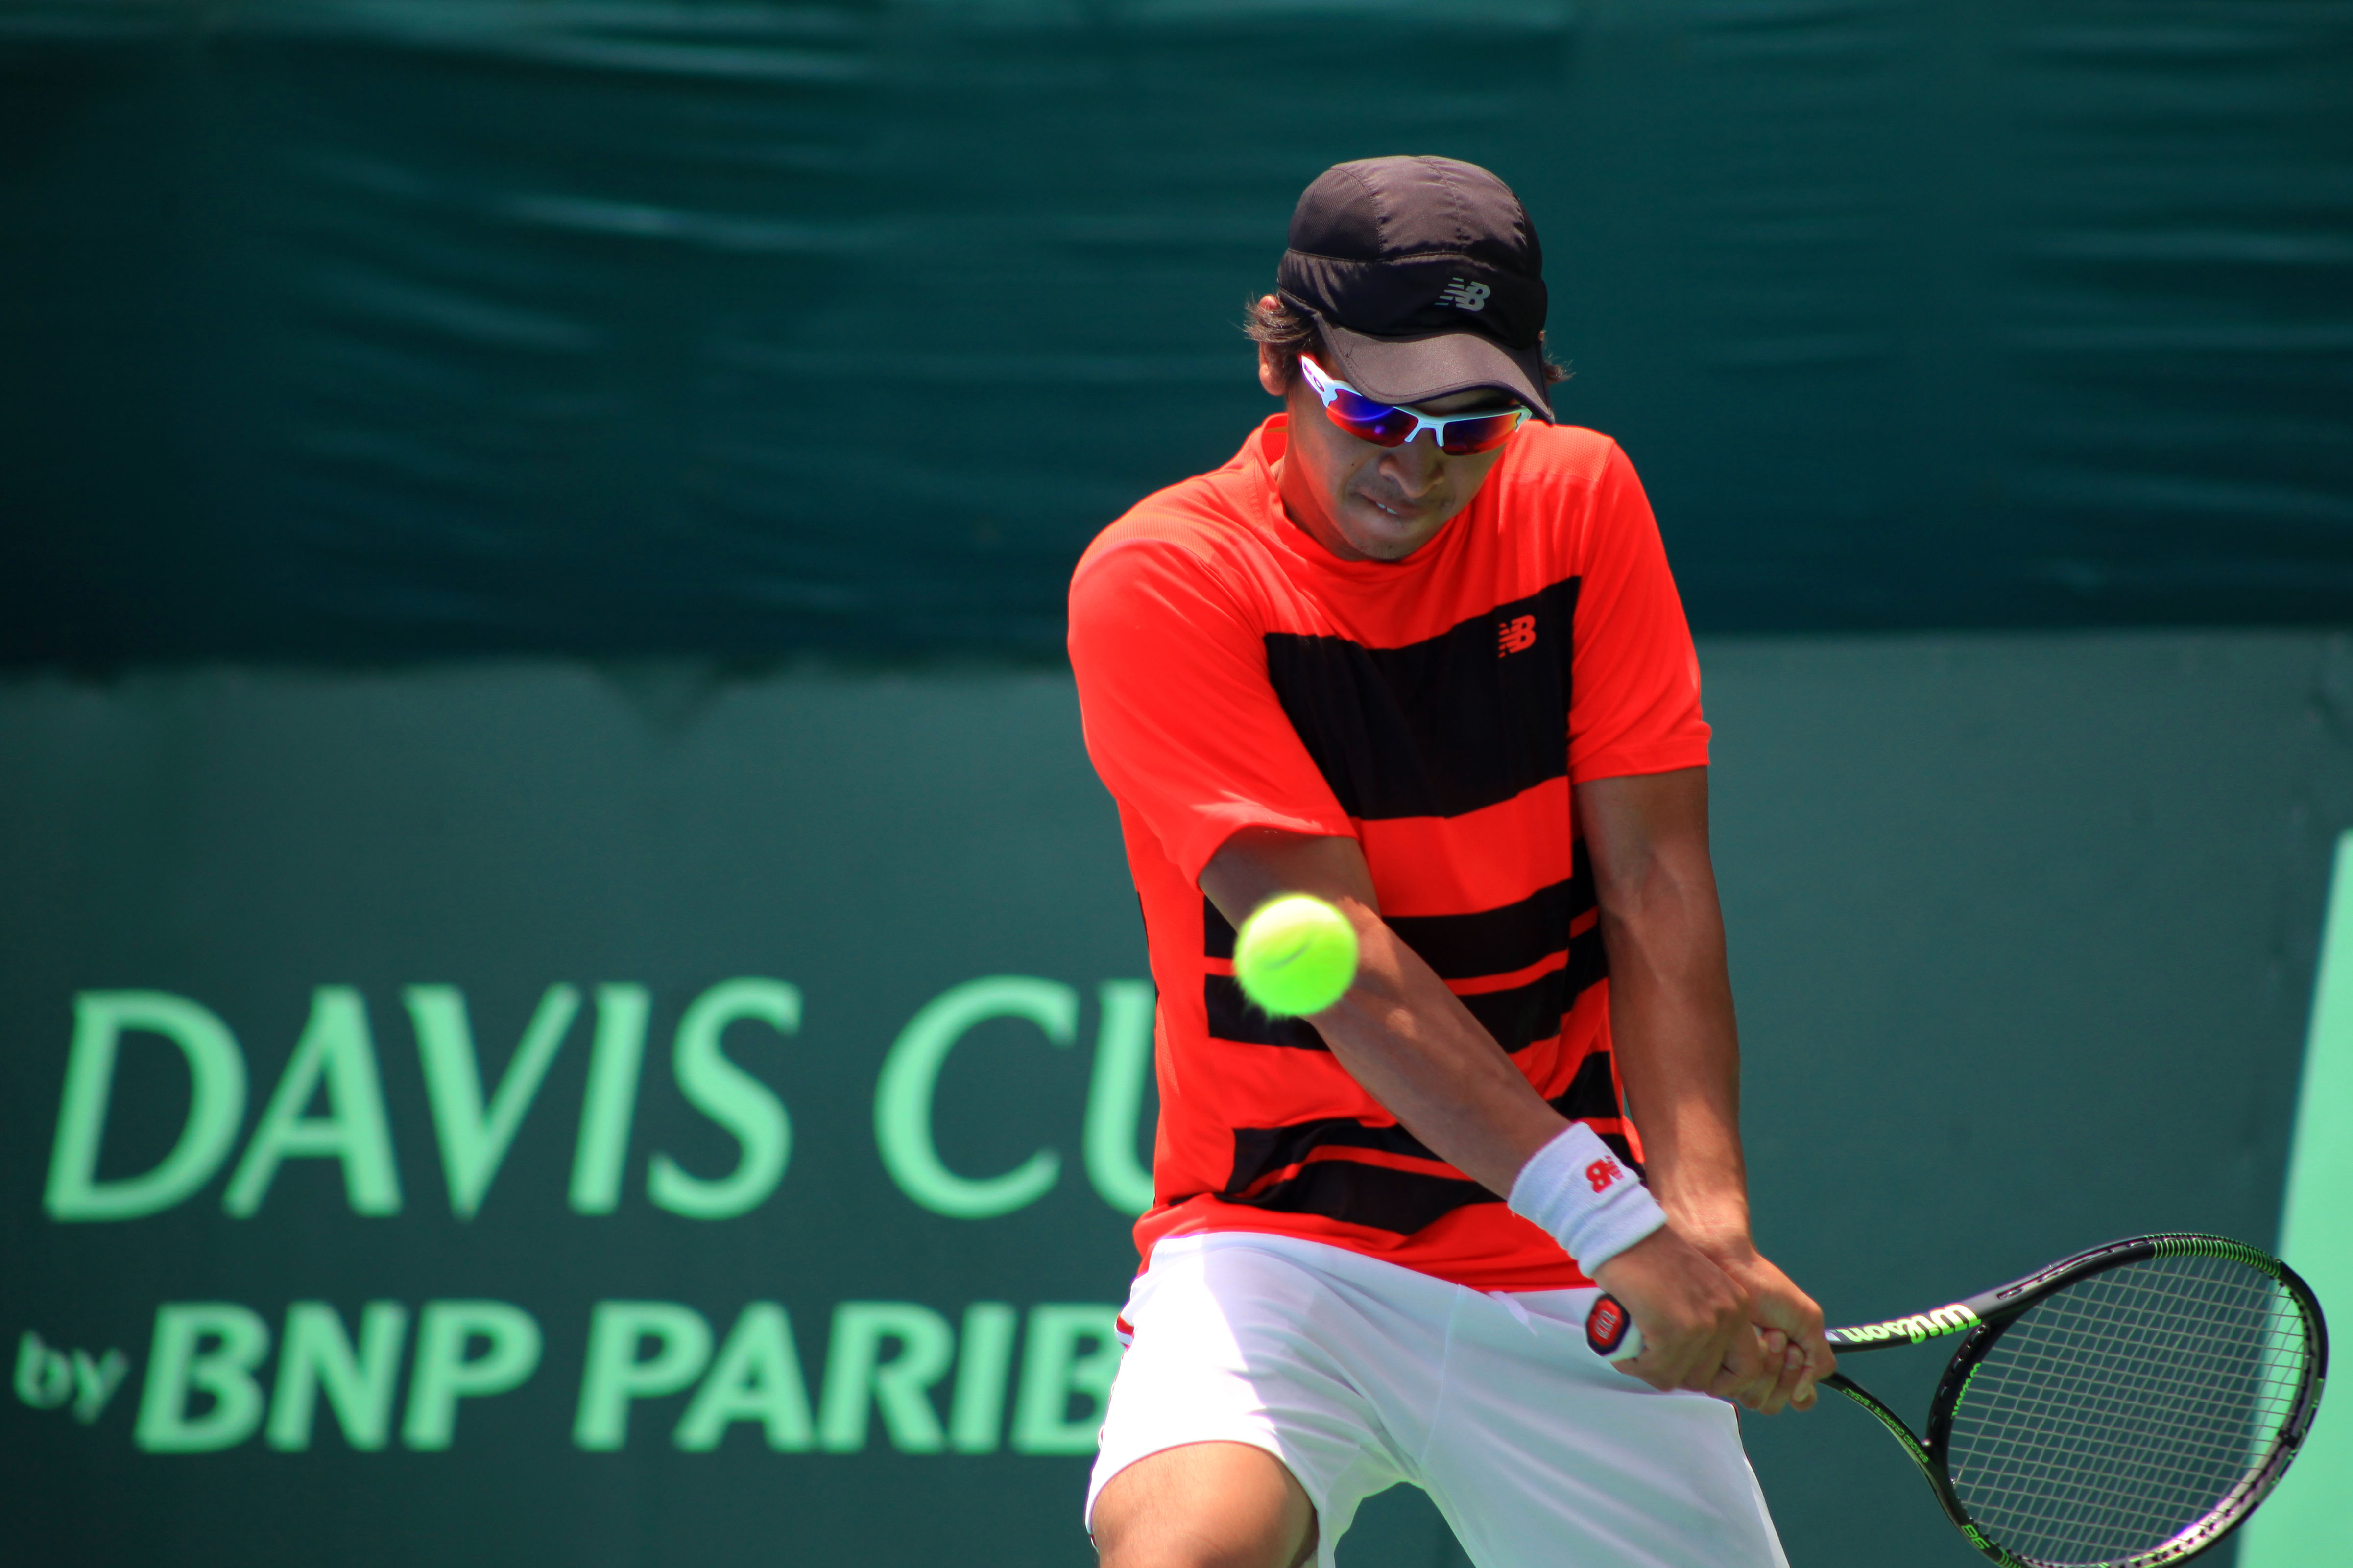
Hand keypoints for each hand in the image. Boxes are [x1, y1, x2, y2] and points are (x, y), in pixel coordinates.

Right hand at [1587, 1227, 1760, 1397]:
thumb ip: (1706, 1323)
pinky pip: (1655, 1369)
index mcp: (1737, 1306)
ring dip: (1651, 1369)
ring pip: (1678, 1378)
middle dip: (1676, 1373)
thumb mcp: (1698, 1289)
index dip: (1720, 1380)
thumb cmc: (1650, 1258)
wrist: (1625, 1232)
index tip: (1694, 1371)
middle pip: (1707, 1379)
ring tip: (1635, 1349)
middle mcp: (1727, 1316)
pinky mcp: (1673, 1330)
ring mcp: (1702, 1324)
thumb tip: (1696, 1369)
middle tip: (1653, 1356)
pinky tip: (1625, 1348)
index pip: (1748, 1368)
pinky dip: (1634, 1364)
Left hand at [1704, 1243, 1835, 1413]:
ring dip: (1769, 1364)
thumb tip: (1802, 1396)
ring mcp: (1734, 1371)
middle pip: (1776, 1403)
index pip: (1797, 1399)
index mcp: (1783, 1363)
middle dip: (1785, 1370)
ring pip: (1757, 1399)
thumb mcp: (1807, 1319)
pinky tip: (1749, 1336)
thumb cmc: (1766, 1286)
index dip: (1799, 1386)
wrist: (1730, 1266)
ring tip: (1767, 1332)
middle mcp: (1758, 1372)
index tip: (1797, 1354)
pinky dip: (1750, 1362)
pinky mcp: (1713, 1369)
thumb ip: (1818, 1360)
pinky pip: (1737, 1389)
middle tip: (1780, 1336)